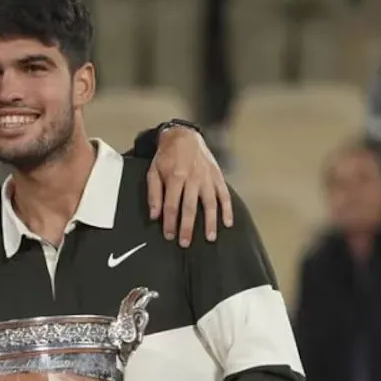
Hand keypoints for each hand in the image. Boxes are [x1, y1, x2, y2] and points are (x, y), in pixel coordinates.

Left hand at [148, 126, 232, 246]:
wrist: (184, 136)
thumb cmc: (166, 157)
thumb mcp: (153, 172)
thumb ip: (153, 194)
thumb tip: (154, 216)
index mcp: (175, 177)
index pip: (171, 205)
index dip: (170, 223)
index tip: (169, 236)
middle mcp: (192, 178)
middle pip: (190, 207)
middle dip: (187, 227)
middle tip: (185, 243)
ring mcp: (207, 177)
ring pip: (210, 203)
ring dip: (210, 222)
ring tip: (210, 238)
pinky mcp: (217, 176)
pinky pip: (224, 195)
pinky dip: (227, 209)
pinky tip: (227, 223)